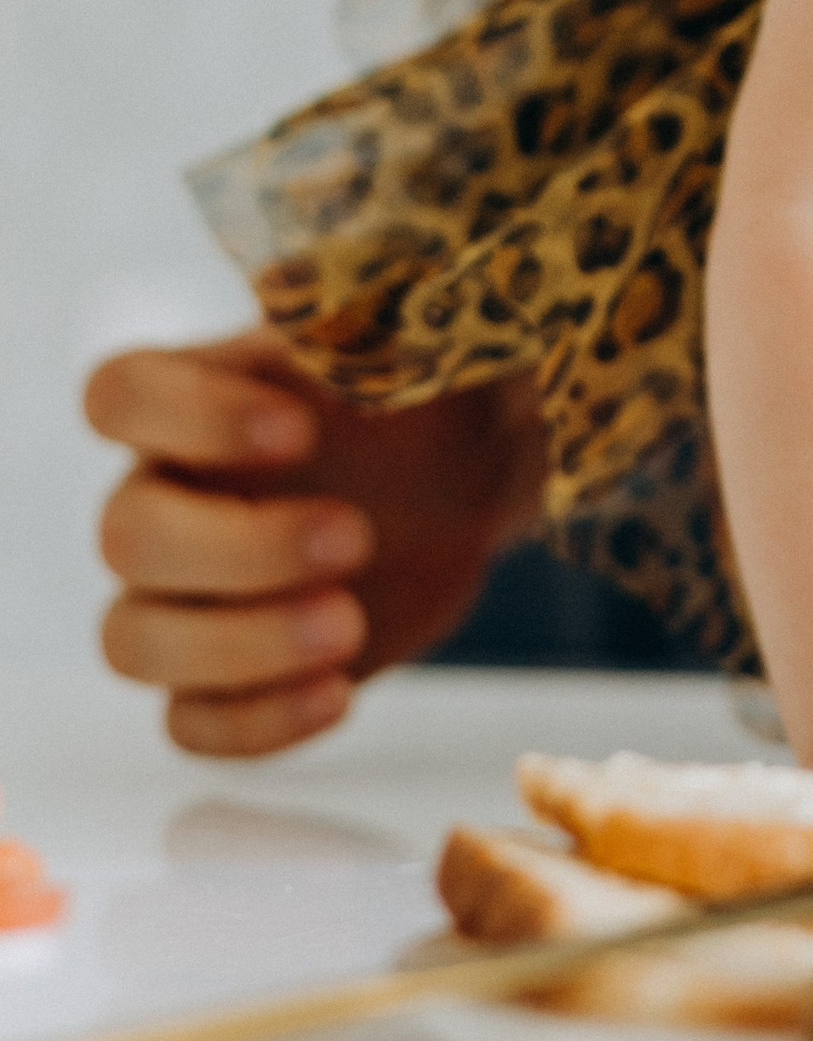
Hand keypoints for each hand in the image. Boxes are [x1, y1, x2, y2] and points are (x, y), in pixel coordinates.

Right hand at [85, 332, 545, 756]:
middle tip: (356, 538)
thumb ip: (364, 328)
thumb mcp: (405, 341)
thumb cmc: (418, 393)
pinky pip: (189, 724)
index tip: (299, 430)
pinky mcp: (229, 676)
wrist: (464, 478)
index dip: (192, 417)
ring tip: (348, 624)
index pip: (120, 395)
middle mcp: (163, 494)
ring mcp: (184, 594)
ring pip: (135, 642)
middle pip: (126, 538)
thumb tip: (341, 316)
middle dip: (240, 550)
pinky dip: (255, 724)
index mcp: (192, 396)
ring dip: (236, 647)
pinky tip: (341, 693)